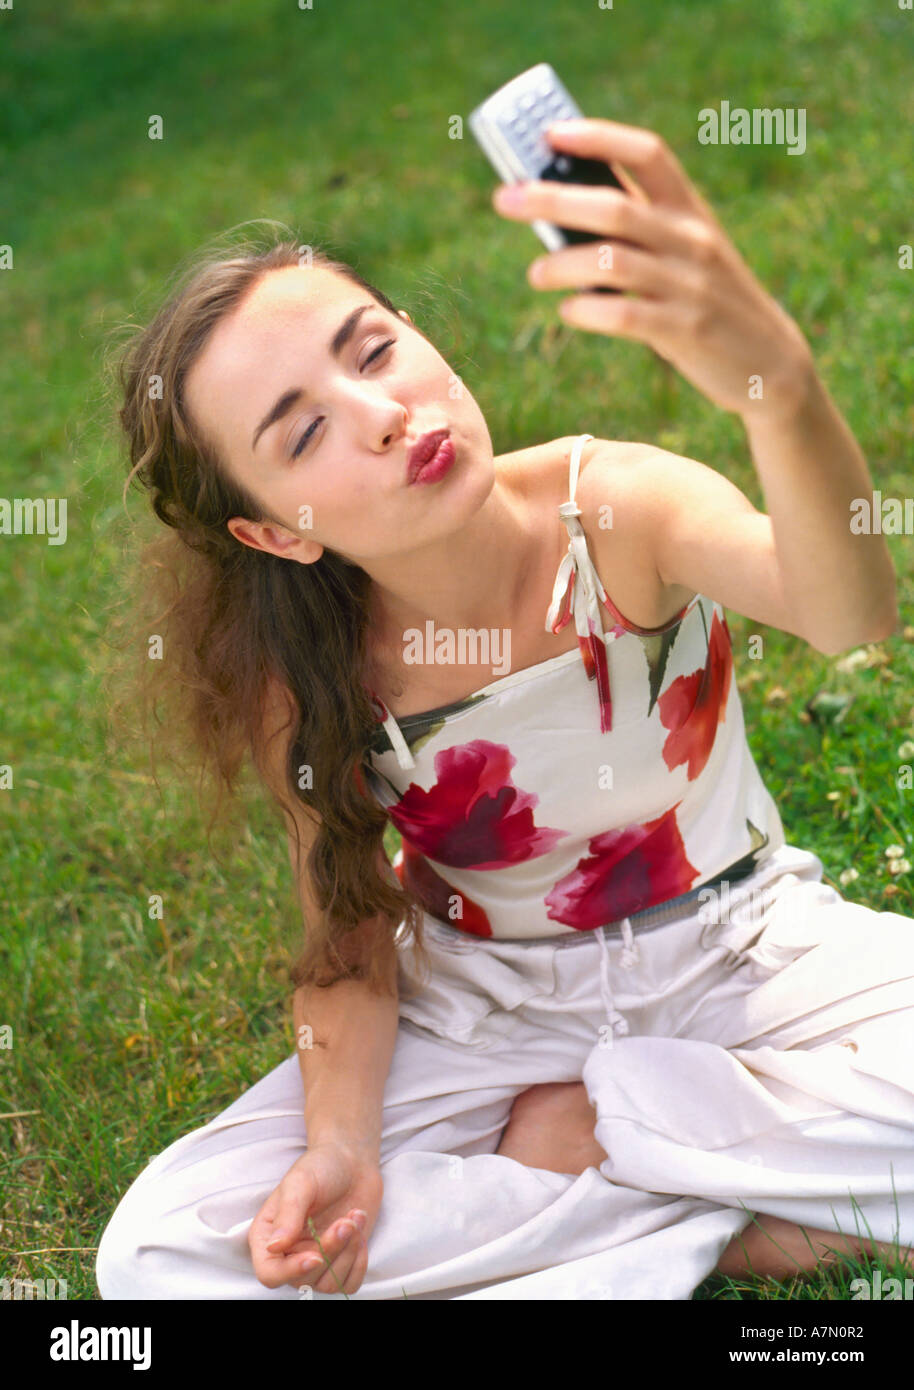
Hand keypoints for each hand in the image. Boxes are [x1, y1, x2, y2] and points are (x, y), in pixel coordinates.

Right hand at [248, 1140, 382, 1294]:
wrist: (351, 1162)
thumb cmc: (321, 1167)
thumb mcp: (300, 1182)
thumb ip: (288, 1214)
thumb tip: (275, 1246)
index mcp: (268, 1236)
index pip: (269, 1274)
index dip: (290, 1272)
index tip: (315, 1256)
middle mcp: (288, 1254)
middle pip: (305, 1279)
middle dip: (330, 1250)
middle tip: (345, 1220)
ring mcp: (315, 1260)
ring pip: (329, 1284)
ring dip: (348, 1253)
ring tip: (354, 1219)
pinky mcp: (340, 1262)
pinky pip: (349, 1284)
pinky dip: (359, 1263)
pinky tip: (360, 1233)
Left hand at [492, 117, 813, 421]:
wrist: (770, 361)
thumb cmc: (709, 302)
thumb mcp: (687, 252)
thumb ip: (640, 229)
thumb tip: (562, 211)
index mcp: (691, 210)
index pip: (647, 154)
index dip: (597, 137)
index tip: (550, 134)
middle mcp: (691, 239)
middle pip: (613, 207)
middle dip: (551, 199)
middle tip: (505, 199)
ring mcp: (689, 286)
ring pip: (610, 261)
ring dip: (560, 264)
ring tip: (536, 274)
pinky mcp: (684, 330)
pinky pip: (623, 315)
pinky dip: (586, 311)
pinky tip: (570, 312)